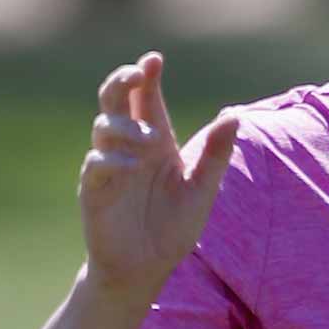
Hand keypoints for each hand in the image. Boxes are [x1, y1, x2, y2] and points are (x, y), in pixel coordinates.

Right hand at [77, 51, 240, 303]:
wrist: (146, 269)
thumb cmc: (174, 228)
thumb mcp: (202, 190)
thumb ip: (215, 154)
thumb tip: (234, 115)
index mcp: (157, 143)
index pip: (147, 100)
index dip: (147, 77)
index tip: (154, 59)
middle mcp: (130, 149)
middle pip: (115, 101)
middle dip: (121, 81)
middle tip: (135, 73)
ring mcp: (109, 167)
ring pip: (103, 127)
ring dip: (125, 126)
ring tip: (149, 140)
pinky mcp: (94, 191)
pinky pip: (95, 164)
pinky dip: (112, 160)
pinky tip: (132, 167)